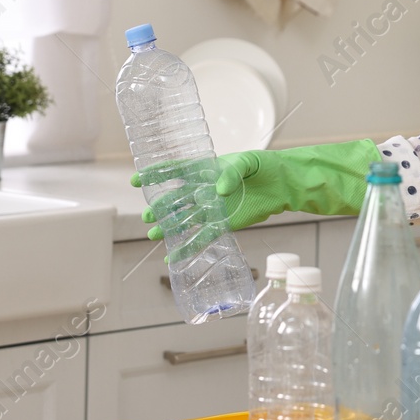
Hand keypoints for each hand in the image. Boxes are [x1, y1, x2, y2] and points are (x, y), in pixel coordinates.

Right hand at [132, 138, 378, 240]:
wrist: (282, 183)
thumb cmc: (264, 166)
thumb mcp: (249, 161)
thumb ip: (232, 172)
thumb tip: (220, 189)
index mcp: (205, 169)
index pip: (175, 171)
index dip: (156, 175)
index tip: (137, 180)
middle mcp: (204, 190)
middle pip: (176, 199)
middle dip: (160, 207)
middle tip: (148, 215)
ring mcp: (212, 208)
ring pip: (185, 220)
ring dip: (169, 229)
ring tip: (152, 235)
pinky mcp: (224, 224)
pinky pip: (202, 237)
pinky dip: (188, 248)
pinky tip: (173, 257)